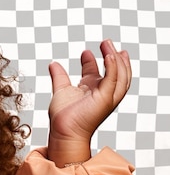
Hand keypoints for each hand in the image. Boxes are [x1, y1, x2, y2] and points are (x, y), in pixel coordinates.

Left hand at [47, 40, 130, 165]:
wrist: (63, 132)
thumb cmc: (62, 118)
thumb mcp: (61, 90)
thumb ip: (59, 76)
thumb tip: (53, 63)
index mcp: (92, 90)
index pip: (98, 72)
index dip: (94, 60)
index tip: (86, 51)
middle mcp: (102, 93)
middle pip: (115, 71)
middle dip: (113, 56)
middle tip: (106, 42)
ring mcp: (106, 96)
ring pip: (120, 74)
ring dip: (116, 58)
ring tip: (108, 45)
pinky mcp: (106, 98)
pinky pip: (114, 79)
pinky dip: (113, 66)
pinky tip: (109, 55)